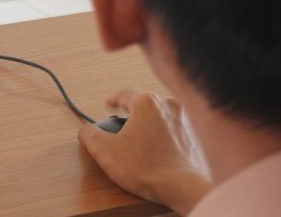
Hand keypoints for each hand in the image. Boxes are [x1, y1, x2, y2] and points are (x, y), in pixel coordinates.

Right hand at [78, 90, 209, 214]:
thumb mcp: (105, 151)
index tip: (109, 104)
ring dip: (148, 127)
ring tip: (139, 146)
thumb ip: (90, 135)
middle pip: (143, 106)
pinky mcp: (194, 136)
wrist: (182, 186)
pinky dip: (163, 138)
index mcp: (147, 103)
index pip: (125, 94)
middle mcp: (169, 105)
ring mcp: (185, 121)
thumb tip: (86, 132)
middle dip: (131, 116)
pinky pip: (173, 131)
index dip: (113, 99)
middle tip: (121, 131)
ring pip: (160, 117)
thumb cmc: (146, 167)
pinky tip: (156, 153)